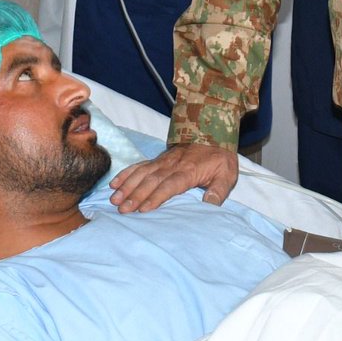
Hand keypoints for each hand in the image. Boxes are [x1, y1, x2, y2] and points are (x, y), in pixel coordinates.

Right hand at [109, 143, 238, 212]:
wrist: (213, 131)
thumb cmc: (220, 158)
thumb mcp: (227, 174)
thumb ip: (218, 191)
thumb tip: (209, 205)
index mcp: (188, 171)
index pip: (169, 185)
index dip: (156, 197)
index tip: (143, 209)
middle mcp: (172, 165)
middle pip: (151, 181)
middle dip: (136, 195)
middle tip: (122, 209)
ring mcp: (163, 161)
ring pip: (142, 173)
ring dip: (127, 185)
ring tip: (114, 198)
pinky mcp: (158, 159)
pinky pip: (140, 165)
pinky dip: (126, 173)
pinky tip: (115, 183)